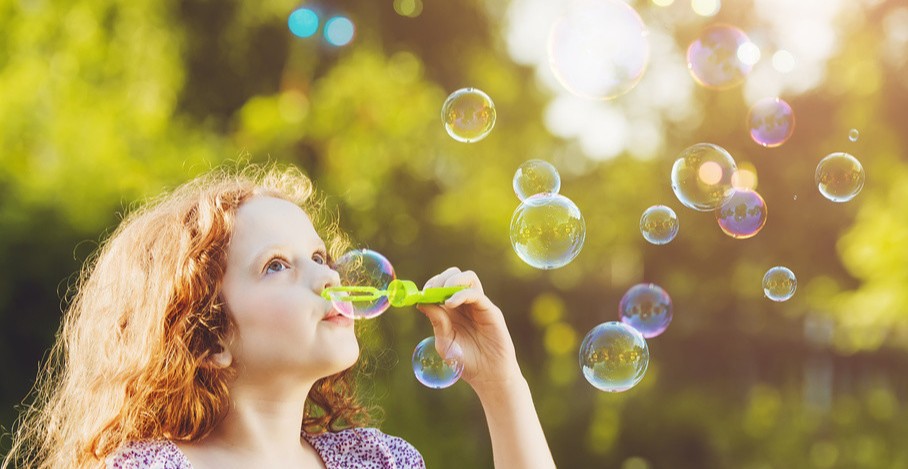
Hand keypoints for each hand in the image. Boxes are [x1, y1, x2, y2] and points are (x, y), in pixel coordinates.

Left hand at [416, 267, 520, 387]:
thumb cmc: (466, 361)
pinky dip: (461, 294)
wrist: (488, 376)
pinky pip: (476, 294)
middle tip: (430, 291)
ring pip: (468, 278)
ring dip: (452, 280)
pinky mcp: (490, 311)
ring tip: (442, 294)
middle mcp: (464, 304)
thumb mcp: (445, 342)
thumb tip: (422, 302)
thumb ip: (436, 322)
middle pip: (454, 275)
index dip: (430, 285)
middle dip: (440, 279)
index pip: (440, 286)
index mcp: (451, 310)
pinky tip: (451, 304)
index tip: (421, 293)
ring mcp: (478, 305)